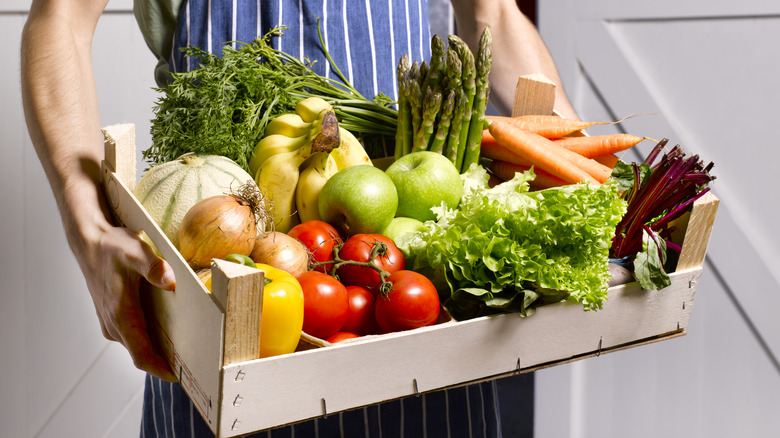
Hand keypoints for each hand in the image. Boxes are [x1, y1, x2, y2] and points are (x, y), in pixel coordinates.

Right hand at [82, 223, 177, 381]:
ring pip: (139, 345)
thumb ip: (153, 266)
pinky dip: (152, 339)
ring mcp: (112, 323)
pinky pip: (135, 336)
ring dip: (159, 351)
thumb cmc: (112, 248)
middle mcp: (115, 325)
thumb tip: (170, 281)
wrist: (89, 243)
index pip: (141, 354)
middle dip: (166, 362)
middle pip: (143, 354)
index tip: (179, 377)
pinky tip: (172, 332)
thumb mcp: (135, 251)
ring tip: (189, 350)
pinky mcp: (114, 318)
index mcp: (121, 315)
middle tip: (196, 364)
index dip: (159, 369)